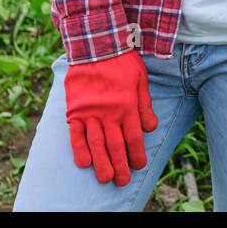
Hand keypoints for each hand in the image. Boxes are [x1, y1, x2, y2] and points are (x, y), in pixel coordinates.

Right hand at [64, 50, 158, 184]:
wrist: (96, 46)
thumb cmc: (122, 62)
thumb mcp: (141, 80)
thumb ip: (144, 105)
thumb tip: (150, 127)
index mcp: (128, 106)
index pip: (134, 137)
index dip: (136, 154)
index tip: (138, 166)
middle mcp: (110, 113)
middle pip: (116, 146)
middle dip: (120, 165)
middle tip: (122, 181)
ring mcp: (91, 113)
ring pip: (97, 144)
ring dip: (102, 164)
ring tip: (105, 178)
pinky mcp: (75, 111)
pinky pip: (76, 135)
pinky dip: (79, 150)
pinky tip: (84, 163)